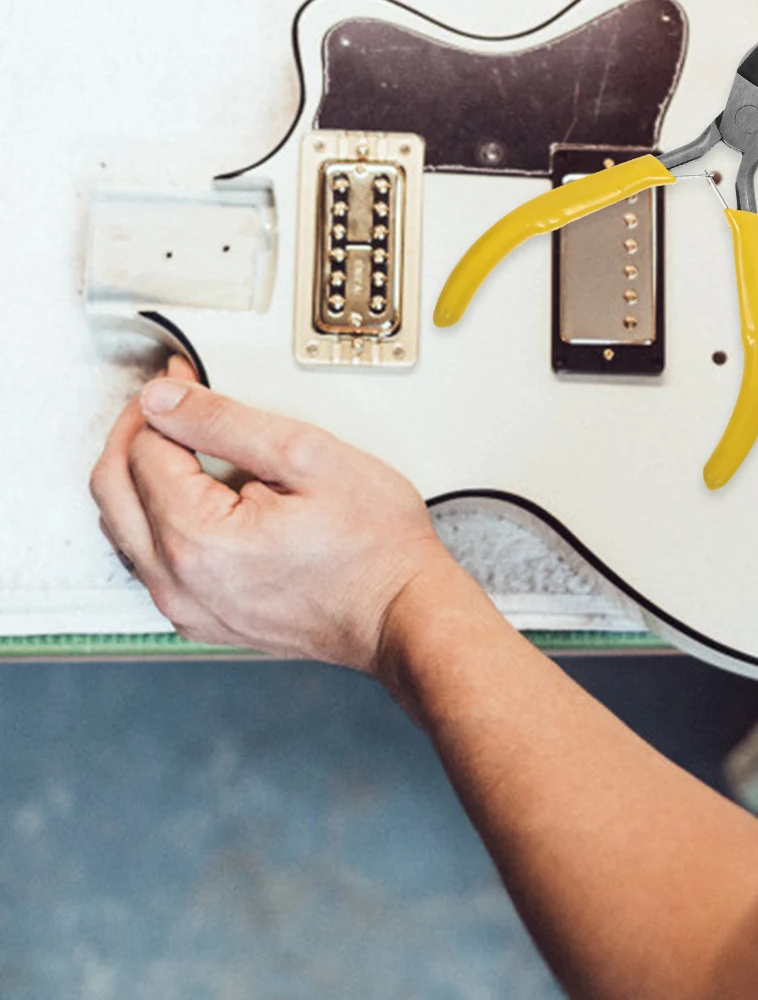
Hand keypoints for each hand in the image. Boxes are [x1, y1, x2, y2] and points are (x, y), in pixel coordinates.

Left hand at [89, 354, 457, 671]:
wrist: (404, 613)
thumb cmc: (377, 548)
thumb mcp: (308, 456)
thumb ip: (224, 421)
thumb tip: (164, 399)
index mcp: (196, 539)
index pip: (143, 450)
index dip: (163, 404)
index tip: (185, 379)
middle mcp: (178, 582)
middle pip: (112, 491)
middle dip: (134, 436)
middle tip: (168, 406)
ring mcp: (187, 608)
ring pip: (124, 529)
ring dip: (140, 480)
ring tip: (184, 446)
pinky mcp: (202, 620)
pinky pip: (151, 563)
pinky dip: (158, 522)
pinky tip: (197, 500)